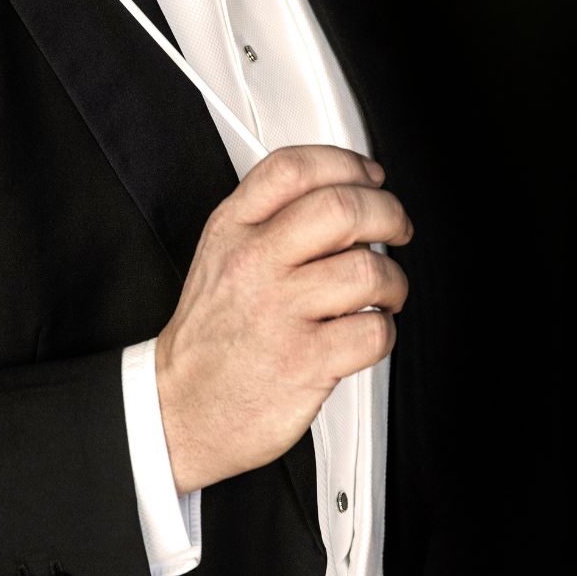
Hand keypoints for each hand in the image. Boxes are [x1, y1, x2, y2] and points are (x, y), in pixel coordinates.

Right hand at [152, 144, 410, 493]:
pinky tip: (365, 331)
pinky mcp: (304, 361)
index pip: (294, 168)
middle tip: (397, 230)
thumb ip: (272, 219)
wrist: (180, 411)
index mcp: (232, 231)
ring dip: (393, 281)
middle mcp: (254, 264)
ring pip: (368, 270)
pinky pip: (374, 331)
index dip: (347, 164)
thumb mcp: (220, 257)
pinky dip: (383, 331)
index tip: (371, 178)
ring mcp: (278, 313)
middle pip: (342, 208)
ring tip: (383, 294)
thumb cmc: (212, 337)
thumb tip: (349, 196)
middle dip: (388, 214)